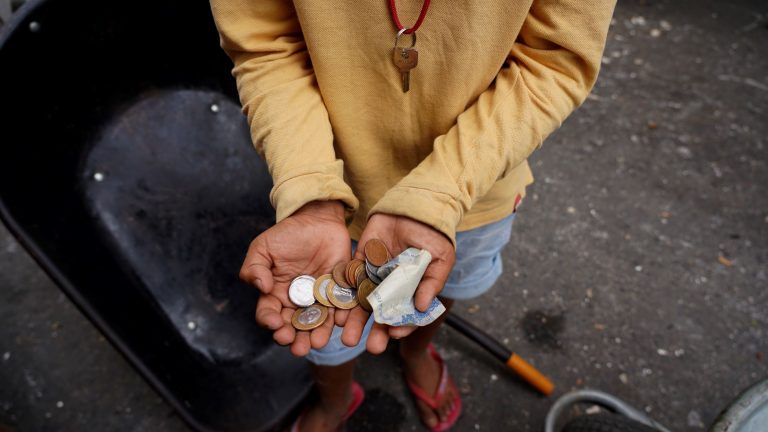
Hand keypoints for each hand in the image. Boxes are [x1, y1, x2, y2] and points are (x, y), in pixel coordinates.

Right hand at [240, 201, 350, 355]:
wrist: (318, 220)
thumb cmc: (287, 235)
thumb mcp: (263, 248)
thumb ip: (255, 268)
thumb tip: (261, 287)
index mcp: (275, 295)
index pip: (269, 314)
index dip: (270, 321)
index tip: (275, 323)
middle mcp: (297, 302)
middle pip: (294, 326)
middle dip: (295, 338)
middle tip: (297, 346)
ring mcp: (319, 299)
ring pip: (318, 322)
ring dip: (317, 334)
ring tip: (317, 342)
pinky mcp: (339, 292)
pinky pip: (341, 308)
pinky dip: (342, 317)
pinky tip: (341, 323)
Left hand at [336, 213, 454, 353]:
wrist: (415, 209)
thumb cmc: (433, 236)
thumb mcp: (440, 259)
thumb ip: (431, 283)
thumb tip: (421, 308)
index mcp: (410, 293)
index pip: (404, 315)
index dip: (400, 326)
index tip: (393, 334)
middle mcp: (390, 290)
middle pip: (380, 315)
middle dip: (374, 332)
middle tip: (370, 348)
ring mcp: (373, 277)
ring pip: (361, 303)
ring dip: (354, 320)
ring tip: (347, 336)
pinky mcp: (359, 263)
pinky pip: (349, 281)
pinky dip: (342, 295)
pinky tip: (336, 308)